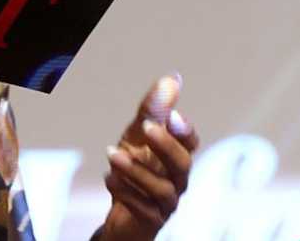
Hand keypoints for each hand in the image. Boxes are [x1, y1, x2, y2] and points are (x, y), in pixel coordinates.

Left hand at [100, 74, 198, 240]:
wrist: (123, 213)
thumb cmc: (135, 169)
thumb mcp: (137, 137)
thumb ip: (153, 111)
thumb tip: (172, 79)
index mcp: (176, 156)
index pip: (190, 142)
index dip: (185, 130)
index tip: (172, 115)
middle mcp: (177, 179)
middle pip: (182, 164)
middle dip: (166, 145)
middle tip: (145, 128)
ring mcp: (166, 202)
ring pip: (161, 188)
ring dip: (136, 170)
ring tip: (112, 154)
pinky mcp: (151, 220)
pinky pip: (142, 208)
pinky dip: (125, 193)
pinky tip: (109, 180)